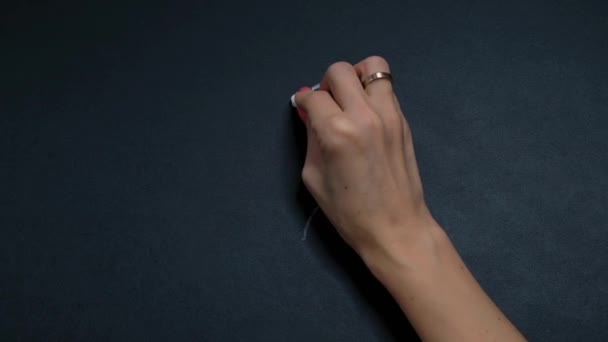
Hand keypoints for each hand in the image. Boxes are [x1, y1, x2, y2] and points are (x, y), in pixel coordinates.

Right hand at [295, 56, 437, 257]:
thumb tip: (309, 112)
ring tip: (350, 100)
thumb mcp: (313, 177)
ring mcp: (389, 114)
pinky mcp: (403, 120)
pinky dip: (372, 91)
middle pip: (340, 71)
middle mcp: (364, 115)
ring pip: (372, 66)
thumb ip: (310, 138)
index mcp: (337, 132)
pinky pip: (386, 87)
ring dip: (355, 78)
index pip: (313, 96)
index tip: (302, 109)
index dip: (303, 101)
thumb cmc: (349, 212)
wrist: (396, 227)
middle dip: (326, 84)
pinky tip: (366, 114)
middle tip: (325, 105)